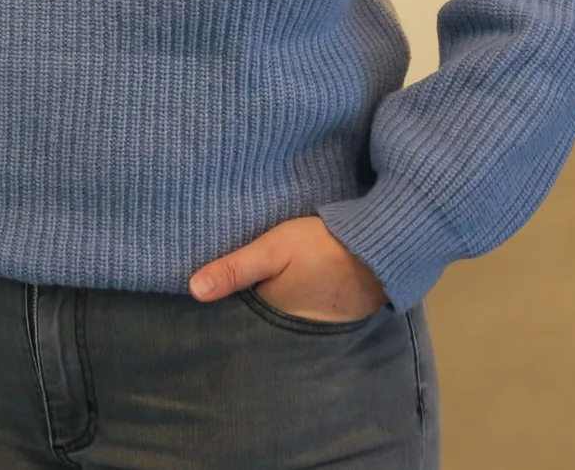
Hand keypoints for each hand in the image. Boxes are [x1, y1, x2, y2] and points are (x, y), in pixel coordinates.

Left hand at [188, 216, 389, 322]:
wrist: (382, 250)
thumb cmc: (323, 247)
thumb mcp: (273, 249)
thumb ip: (235, 268)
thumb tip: (192, 290)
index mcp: (273, 313)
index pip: (240, 312)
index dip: (227, 301)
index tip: (208, 288)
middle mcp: (293, 328)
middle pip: (263, 314)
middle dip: (252, 302)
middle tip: (237, 282)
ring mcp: (319, 322)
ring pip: (286, 312)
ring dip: (277, 301)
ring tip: (263, 282)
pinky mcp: (339, 312)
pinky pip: (309, 309)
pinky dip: (302, 299)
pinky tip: (297, 283)